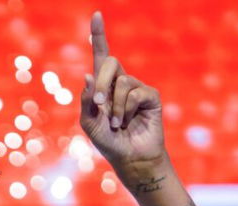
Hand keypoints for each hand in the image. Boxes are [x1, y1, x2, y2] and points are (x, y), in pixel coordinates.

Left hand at [78, 11, 165, 173]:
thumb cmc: (108, 141)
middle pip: (110, 62)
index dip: (98, 35)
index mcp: (103, 85)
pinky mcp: (151, 96)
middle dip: (101, 82)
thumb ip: (87, 101)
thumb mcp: (89, 123)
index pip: (100, 55)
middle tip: (99, 103)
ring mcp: (137, 88)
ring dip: (114, 107)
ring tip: (116, 124)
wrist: (130, 158)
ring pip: (122, 82)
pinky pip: (135, 94)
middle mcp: (120, 82)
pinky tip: (127, 123)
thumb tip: (88, 76)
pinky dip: (126, 110)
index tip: (96, 15)